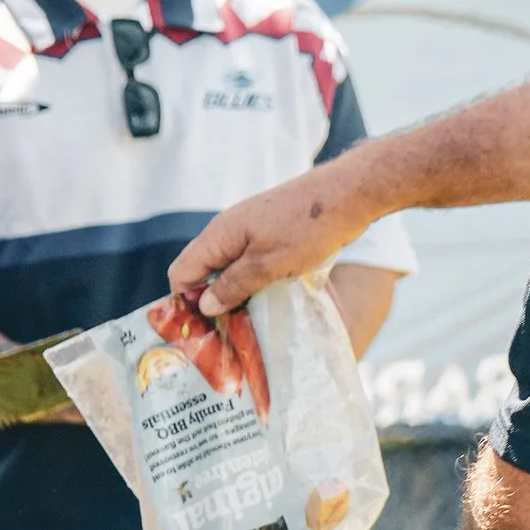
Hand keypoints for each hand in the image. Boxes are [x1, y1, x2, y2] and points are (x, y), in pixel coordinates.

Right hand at [172, 167, 371, 315]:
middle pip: (203, 272)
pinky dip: (253, 284)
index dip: (185, 301)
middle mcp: (229, 232)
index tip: (200, 330)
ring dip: (234, 295)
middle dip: (210, 302)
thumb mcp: (268, 264)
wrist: (347, 196)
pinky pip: (250, 264)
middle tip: (225, 334)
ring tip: (246, 325)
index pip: (182, 271)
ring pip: (228, 270)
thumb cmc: (307, 228)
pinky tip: (266, 303)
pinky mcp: (270, 236)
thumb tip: (204, 306)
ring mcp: (250, 233)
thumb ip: (234, 285)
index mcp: (220, 235)